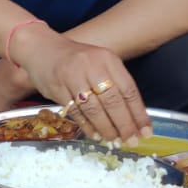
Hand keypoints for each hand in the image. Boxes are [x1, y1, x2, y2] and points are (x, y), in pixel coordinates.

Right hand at [11, 23, 150, 144]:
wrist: (41, 48)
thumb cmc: (76, 59)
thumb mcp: (100, 63)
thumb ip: (115, 84)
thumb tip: (133, 117)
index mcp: (107, 59)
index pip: (128, 90)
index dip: (138, 113)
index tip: (146, 131)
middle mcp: (91, 66)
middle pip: (113, 101)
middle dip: (124, 125)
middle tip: (131, 140)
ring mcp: (72, 77)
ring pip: (94, 109)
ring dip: (106, 128)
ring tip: (114, 140)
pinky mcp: (57, 88)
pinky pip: (76, 112)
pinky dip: (87, 126)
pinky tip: (96, 134)